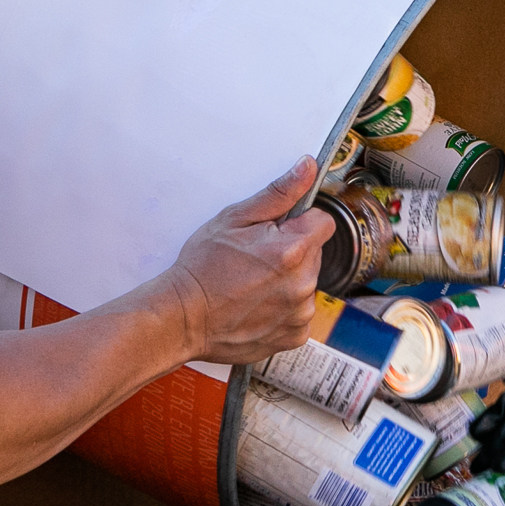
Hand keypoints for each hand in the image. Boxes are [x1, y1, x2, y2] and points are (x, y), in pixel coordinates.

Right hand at [164, 157, 330, 366]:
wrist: (182, 318)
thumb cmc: (202, 268)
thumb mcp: (234, 219)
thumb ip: (278, 193)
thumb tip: (308, 168)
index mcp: (292, 250)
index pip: (323, 223)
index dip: (300, 222)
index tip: (278, 230)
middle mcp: (303, 283)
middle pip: (314, 254)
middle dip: (293, 251)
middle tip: (256, 259)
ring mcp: (300, 313)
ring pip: (307, 283)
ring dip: (288, 281)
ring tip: (252, 284)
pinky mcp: (294, 336)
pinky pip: (299, 313)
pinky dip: (283, 309)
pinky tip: (256, 306)